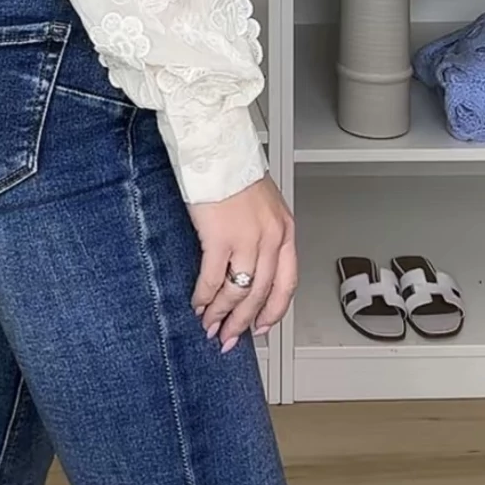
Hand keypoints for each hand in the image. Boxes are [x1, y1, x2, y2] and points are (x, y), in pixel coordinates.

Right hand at [186, 174, 297, 353]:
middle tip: (229, 337)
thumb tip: (247, 266)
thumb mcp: (261, 203)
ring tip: (210, 325)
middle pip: (261, 294)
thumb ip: (262, 234)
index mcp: (284, 230)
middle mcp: (271, 238)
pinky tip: (198, 303)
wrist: (216, 147)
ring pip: (238, 292)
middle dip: (243, 322)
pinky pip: (214, 279)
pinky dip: (204, 296)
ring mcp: (247, 239)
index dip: (273, 311)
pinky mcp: (220, 237)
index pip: (286, 283)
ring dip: (222, 314)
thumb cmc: (233, 170)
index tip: (262, 327)